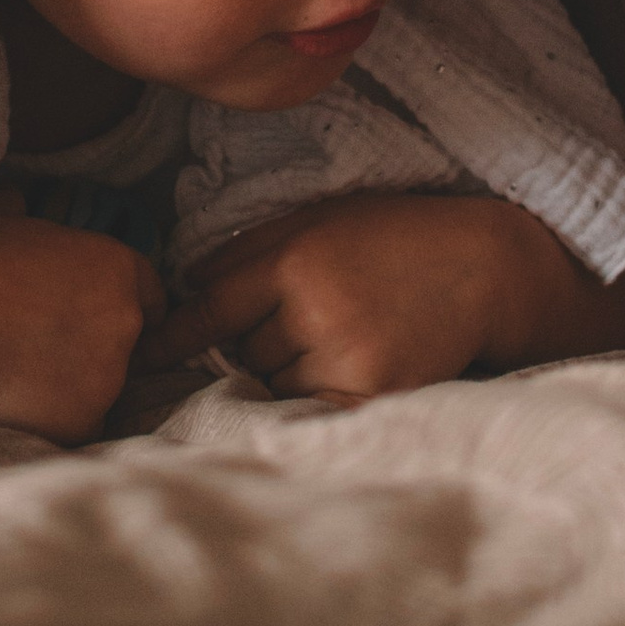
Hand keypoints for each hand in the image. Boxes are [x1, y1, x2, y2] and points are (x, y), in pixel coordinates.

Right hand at [0, 201, 161, 440]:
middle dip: (89, 349)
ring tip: (7, 374)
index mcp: (115, 266)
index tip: (87, 316)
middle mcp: (124, 322)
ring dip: (63, 387)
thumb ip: (16, 212)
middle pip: (124, 345)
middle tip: (33, 347)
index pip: (149, 293)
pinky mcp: (82, 422)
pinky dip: (43, 422)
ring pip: (94, 390)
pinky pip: (68, 427)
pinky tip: (2, 403)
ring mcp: (107, 376)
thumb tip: (13, 201)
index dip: (116, 305)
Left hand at [146, 190, 624, 404]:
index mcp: (294, 261)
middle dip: (261, 341)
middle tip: (317, 313)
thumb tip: (187, 289)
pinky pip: (314, 408)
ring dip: (292, 369)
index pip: (209, 308)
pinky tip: (358, 361)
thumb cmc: (396, 237)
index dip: (169, 337)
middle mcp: (313, 310)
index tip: (137, 360)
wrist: (487, 267)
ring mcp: (345, 355)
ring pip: (277, 384)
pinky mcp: (373, 393)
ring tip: (347, 333)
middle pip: (243, 352)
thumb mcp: (321, 218)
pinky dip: (321, 394)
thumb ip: (251, 250)